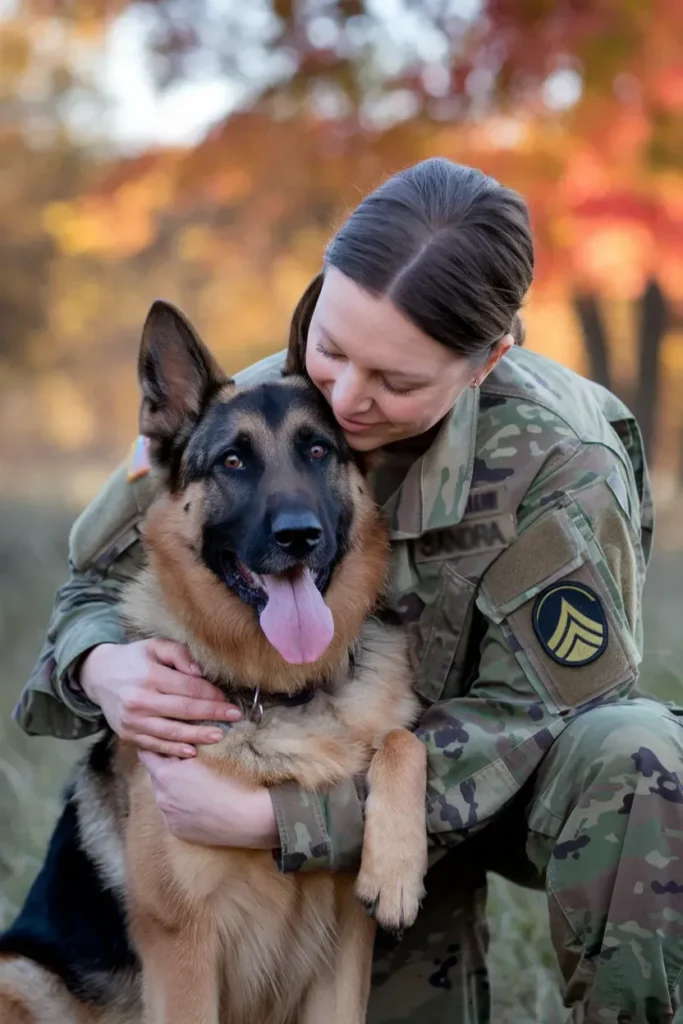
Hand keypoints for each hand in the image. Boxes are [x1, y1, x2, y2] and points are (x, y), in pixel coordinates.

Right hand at [79, 639, 240, 757]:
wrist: (98, 675)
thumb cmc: (133, 659)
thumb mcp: (154, 646)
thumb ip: (179, 654)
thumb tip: (200, 673)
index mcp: (149, 675)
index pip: (188, 688)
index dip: (211, 695)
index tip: (228, 700)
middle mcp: (139, 700)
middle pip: (184, 710)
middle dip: (212, 714)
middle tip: (234, 717)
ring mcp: (133, 720)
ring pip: (171, 732)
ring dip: (198, 735)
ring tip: (218, 736)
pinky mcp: (127, 734)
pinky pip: (155, 745)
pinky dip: (174, 749)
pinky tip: (191, 750)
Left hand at [137, 750, 278, 847]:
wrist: (243, 816)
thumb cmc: (229, 781)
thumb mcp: (204, 757)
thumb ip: (184, 750)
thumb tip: (176, 743)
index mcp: (166, 774)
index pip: (147, 756)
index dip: (153, 749)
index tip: (160, 746)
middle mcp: (161, 796)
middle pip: (155, 777)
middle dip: (165, 771)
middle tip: (182, 767)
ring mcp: (167, 816)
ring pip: (164, 798)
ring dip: (172, 791)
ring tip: (193, 788)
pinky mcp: (176, 831)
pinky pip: (172, 816)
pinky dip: (180, 810)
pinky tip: (197, 807)